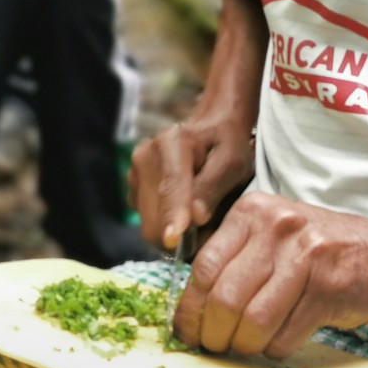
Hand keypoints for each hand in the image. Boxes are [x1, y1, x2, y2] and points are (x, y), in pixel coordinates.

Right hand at [131, 111, 256, 251]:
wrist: (209, 128)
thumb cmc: (226, 145)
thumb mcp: (233, 161)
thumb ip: (214, 187)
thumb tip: (196, 217)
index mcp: (172, 143)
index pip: (171, 185)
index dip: (172, 214)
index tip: (175, 238)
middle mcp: (145, 156)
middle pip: (153, 214)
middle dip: (178, 234)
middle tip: (207, 234)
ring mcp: (134, 174)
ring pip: (148, 224)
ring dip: (172, 232)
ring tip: (198, 218)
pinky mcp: (133, 189)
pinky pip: (147, 221)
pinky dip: (166, 225)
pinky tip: (183, 211)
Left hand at [172, 191, 367, 360]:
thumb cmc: (324, 253)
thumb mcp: (274, 238)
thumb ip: (235, 261)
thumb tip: (192, 310)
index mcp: (253, 211)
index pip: (203, 268)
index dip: (189, 310)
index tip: (187, 333)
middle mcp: (276, 226)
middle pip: (224, 298)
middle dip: (214, 335)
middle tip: (216, 348)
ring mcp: (304, 254)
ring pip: (252, 321)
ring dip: (246, 345)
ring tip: (250, 347)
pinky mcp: (327, 286)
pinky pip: (284, 334)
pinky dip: (277, 348)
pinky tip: (283, 340)